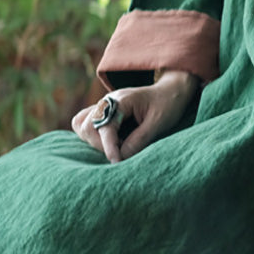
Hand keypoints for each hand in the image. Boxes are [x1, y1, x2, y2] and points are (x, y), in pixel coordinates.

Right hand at [72, 69, 199, 162]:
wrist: (171, 91)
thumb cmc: (167, 104)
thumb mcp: (158, 123)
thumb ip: (139, 140)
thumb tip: (121, 157)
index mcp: (121, 100)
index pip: (105, 127)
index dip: (109, 147)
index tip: (116, 162)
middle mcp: (108, 101)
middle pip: (87, 126)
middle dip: (101, 145)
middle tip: (120, 155)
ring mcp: (104, 106)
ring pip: (82, 125)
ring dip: (94, 141)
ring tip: (115, 149)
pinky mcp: (105, 112)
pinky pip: (85, 123)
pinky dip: (91, 136)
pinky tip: (109, 144)